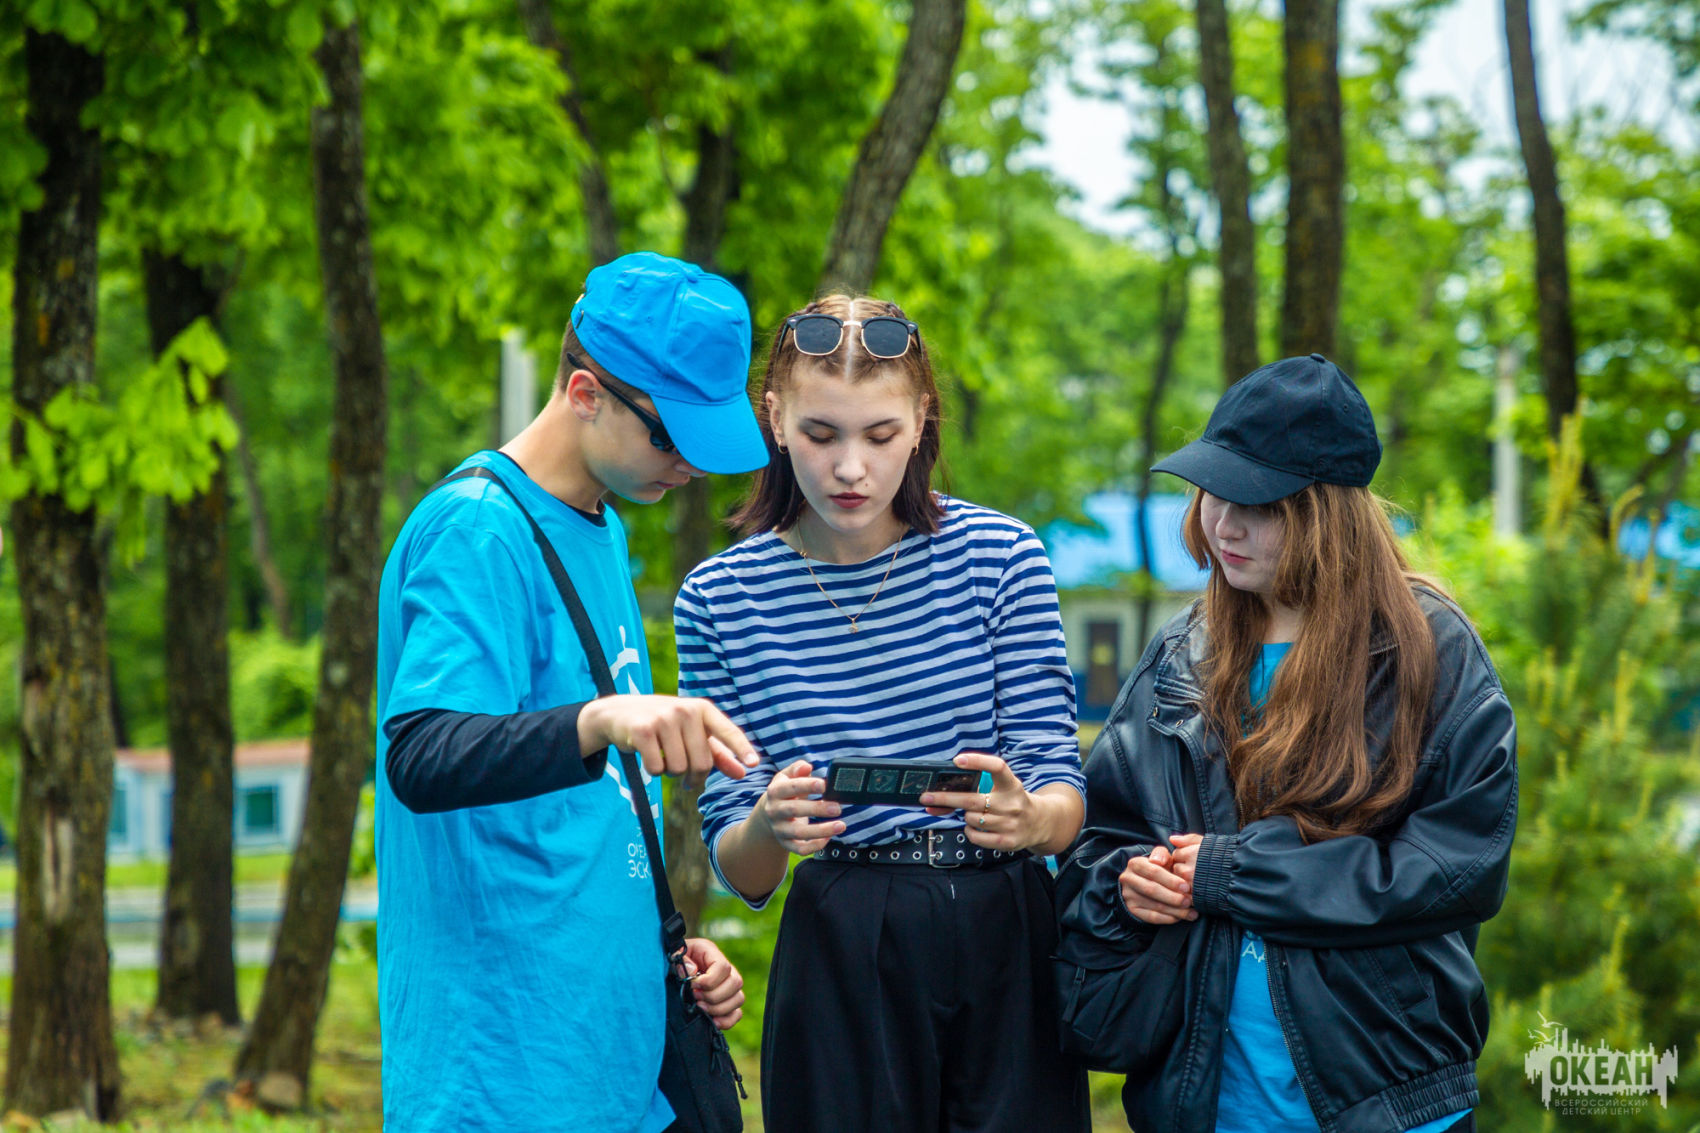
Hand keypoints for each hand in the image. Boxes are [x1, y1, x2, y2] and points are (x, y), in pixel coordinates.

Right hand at [578, 695, 757, 779]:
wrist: (620, 713)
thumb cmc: (664, 726)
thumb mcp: (692, 734)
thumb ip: (718, 754)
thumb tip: (743, 772)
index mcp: (703, 709)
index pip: (728, 731)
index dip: (741, 748)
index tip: (754, 764)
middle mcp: (686, 710)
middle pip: (702, 763)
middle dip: (693, 776)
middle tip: (683, 774)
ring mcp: (663, 718)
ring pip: (679, 768)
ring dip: (671, 772)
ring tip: (662, 757)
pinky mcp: (643, 730)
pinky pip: (657, 768)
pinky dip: (653, 771)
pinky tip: (647, 756)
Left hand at [679, 937, 744, 1030]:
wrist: (671, 969)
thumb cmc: (671, 961)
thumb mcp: (672, 956)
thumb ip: (680, 961)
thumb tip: (693, 972)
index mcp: (711, 952)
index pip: (723, 966)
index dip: (710, 980)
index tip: (693, 986)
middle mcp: (726, 969)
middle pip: (735, 983)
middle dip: (713, 995)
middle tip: (695, 998)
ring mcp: (729, 986)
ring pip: (738, 998)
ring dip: (719, 1008)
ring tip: (700, 1008)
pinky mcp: (727, 1002)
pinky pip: (737, 1013)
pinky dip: (727, 1020)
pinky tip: (712, 1021)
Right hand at [753, 761, 843, 856]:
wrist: (768, 815)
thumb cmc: (784, 792)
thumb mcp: (786, 777)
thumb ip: (797, 769)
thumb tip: (806, 766)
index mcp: (775, 791)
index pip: (790, 787)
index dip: (807, 786)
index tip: (824, 785)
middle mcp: (774, 811)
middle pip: (795, 810)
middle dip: (817, 809)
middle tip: (838, 807)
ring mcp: (779, 829)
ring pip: (799, 833)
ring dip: (822, 830)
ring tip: (841, 825)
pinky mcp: (786, 843)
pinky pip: (800, 849)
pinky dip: (816, 845)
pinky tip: (829, 837)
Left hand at [919, 753, 1059, 852]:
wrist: (1040, 823)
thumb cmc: (1011, 802)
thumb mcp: (1003, 788)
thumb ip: (977, 787)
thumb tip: (938, 798)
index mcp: (1012, 785)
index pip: (998, 767)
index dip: (978, 761)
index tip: (958, 760)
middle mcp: (1012, 803)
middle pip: (972, 800)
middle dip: (945, 798)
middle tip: (926, 797)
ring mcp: (1011, 824)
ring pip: (971, 819)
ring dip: (964, 816)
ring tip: (970, 813)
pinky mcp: (1008, 841)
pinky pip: (976, 837)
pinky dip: (969, 831)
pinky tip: (973, 827)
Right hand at [1119, 840, 1199, 924]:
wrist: (1144, 881)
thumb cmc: (1159, 869)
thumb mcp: (1161, 858)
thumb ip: (1162, 855)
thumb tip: (1158, 861)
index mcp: (1135, 863)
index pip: (1153, 872)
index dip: (1171, 880)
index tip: (1186, 887)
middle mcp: (1128, 879)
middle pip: (1152, 890)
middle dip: (1173, 897)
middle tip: (1189, 901)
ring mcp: (1129, 895)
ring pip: (1153, 905)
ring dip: (1174, 910)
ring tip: (1190, 913)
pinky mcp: (1133, 909)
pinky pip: (1151, 917)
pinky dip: (1167, 918)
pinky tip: (1179, 918)